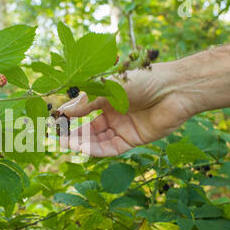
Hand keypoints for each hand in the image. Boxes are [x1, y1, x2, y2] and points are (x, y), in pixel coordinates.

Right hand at [58, 63, 194, 156]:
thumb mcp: (109, 88)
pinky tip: (83, 148)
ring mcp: (122, 128)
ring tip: (68, 144)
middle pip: (89, 128)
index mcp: (107, 98)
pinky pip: (111, 148)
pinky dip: (97, 149)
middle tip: (59, 138)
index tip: (55, 122)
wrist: (174, 89)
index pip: (83, 111)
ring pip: (98, 140)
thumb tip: (64, 112)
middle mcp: (113, 114)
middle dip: (73, 134)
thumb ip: (87, 102)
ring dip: (83, 143)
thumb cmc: (142, 80)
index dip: (70, 117)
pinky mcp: (132, 140)